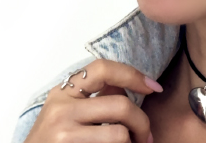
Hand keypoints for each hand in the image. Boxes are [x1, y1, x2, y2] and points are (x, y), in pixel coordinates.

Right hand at [23, 59, 162, 142]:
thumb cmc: (52, 142)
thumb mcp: (66, 112)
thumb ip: (94, 96)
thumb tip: (129, 86)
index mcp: (63, 93)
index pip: (103, 68)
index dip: (133, 75)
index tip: (153, 87)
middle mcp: (61, 109)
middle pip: (121, 105)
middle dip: (142, 122)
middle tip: (146, 137)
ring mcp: (64, 133)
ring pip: (120, 133)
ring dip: (132, 142)